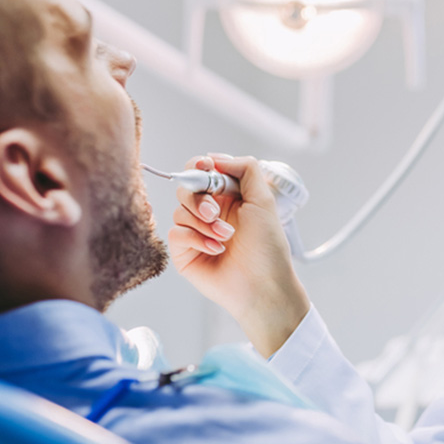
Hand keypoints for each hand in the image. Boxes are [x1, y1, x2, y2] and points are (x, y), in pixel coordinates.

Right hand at [168, 154, 309, 356]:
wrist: (263, 286)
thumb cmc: (267, 248)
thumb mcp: (264, 200)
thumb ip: (246, 170)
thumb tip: (217, 158)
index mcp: (228, 197)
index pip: (203, 171)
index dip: (199, 166)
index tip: (205, 166)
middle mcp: (209, 212)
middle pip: (186, 188)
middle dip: (199, 198)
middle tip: (215, 212)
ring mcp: (195, 232)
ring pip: (180, 211)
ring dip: (204, 223)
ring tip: (226, 237)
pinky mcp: (184, 253)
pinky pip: (176, 234)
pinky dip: (196, 239)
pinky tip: (216, 249)